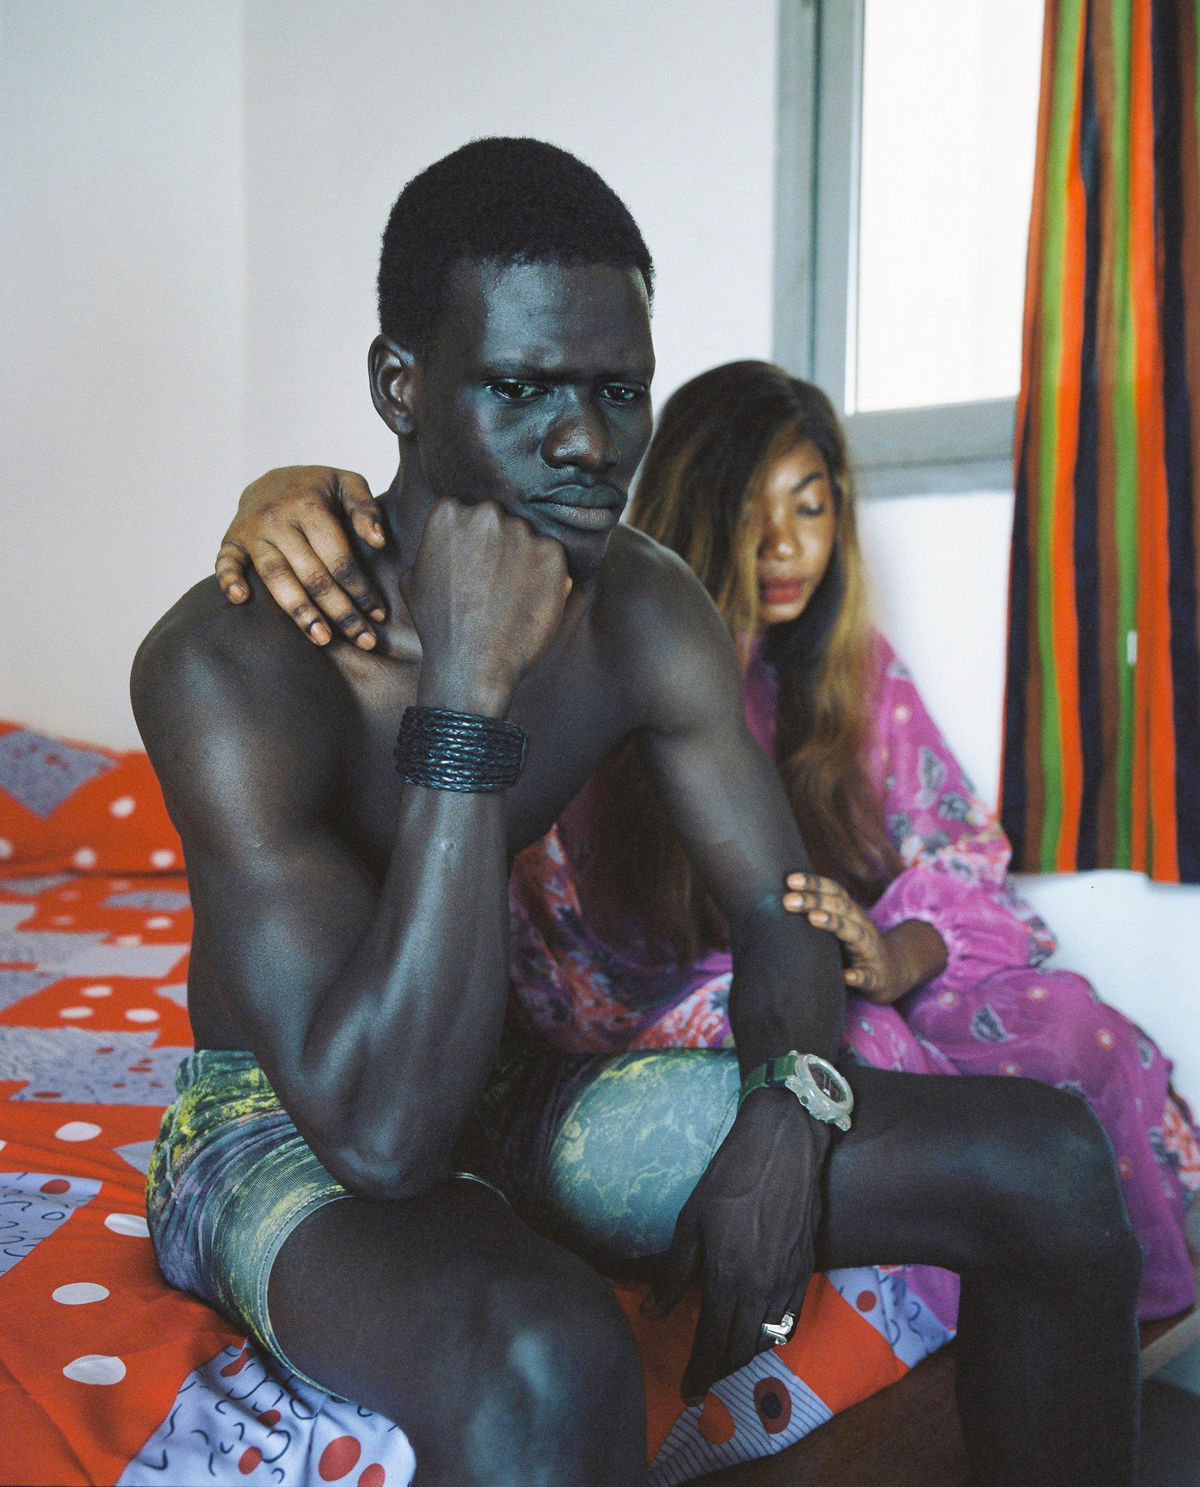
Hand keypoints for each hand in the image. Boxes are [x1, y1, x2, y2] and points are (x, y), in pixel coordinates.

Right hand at [215, 467, 387, 649]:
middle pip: (312, 574)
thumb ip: (366, 509)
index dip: (360, 589)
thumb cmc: (318, 489)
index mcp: (308, 505)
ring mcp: (251, 531)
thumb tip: (379, 542)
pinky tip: (241, 601)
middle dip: (340, 611)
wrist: (273, 479)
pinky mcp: (231, 540)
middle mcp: (277, 519)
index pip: (338, 557)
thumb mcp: (348, 485)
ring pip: (275, 577)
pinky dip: (228, 580)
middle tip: (364, 641)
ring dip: (299, 611)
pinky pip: (225, 562)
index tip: (379, 614)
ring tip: (322, 639)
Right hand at [407, 498, 571, 716]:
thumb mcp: (413, 579)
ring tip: (512, 596)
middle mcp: (486, 514)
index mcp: (448, 513)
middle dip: (499, 544)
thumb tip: (444, 539)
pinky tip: (530, 600)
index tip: (473, 564)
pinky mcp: (552, 553)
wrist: (473, 663)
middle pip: (500, 519)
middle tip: (495, 581)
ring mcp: (522, 532)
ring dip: (524, 559)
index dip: (472, 541)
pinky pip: (553, 556)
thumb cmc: (439, 626)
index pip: (467, 511)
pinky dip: (547, 575)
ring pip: (528, 537)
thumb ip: (431, 546)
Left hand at [642, 1087, 830, 1402]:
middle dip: (721, 1373)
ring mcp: (790, 1279)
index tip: (687, 1395)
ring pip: (769, 1339)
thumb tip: (651, 1312)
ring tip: (724, 1360)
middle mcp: (763, 1286)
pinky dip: (772, 1335)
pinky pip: (790, 1318)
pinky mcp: (807, 1266)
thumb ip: (673, 1272)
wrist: (785, 1143)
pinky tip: (757, 1332)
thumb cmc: (730, 1175)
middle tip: (702, 1384)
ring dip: (746, 1356)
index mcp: (729, 1276)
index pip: (714, 1342)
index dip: (699, 1373)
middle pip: (743, 1350)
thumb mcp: (691, 1220)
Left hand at [782, 873, 945, 1003]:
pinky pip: (867, 976)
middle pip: (841, 907)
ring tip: (813, 918)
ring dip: (834, 923)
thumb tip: (780, 901)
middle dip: (815, 900)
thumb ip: (817, 914)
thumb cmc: (856, 947)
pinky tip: (847, 976)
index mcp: (851, 914)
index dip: (814, 883)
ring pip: (855, 933)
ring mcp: (870, 951)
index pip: (834, 892)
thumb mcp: (840, 927)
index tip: (789, 880)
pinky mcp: (875, 977)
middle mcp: (862, 927)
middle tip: (788, 899)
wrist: (893, 974)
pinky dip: (858, 976)